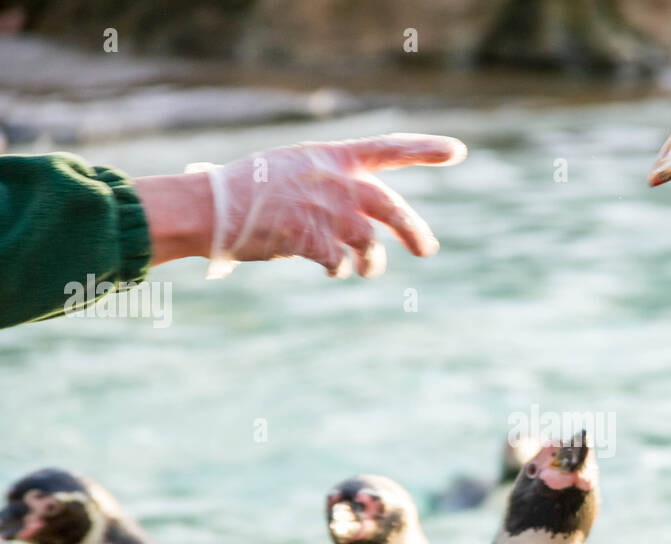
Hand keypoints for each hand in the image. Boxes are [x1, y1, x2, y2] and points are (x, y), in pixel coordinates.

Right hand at [137, 134, 466, 277]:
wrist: (212, 206)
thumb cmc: (245, 188)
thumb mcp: (292, 168)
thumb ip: (328, 184)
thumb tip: (354, 216)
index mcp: (332, 156)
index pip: (389, 148)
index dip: (425, 149)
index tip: (458, 151)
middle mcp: (336, 180)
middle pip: (392, 208)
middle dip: (415, 232)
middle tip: (427, 249)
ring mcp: (325, 210)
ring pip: (371, 243)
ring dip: (373, 262)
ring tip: (369, 269)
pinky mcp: (312, 239)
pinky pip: (340, 262)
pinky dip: (339, 269)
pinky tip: (330, 268)